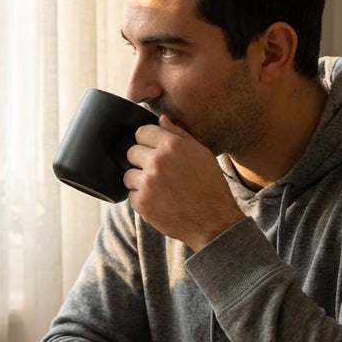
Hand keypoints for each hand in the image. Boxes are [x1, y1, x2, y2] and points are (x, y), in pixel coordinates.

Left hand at [124, 116, 244, 250]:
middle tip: (158, 173)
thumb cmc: (210, 185)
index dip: (146, 141)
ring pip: (128, 174)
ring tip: (158, 188)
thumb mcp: (201, 153)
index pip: (141, 132)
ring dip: (139, 181)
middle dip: (141, 161)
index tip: (152, 150)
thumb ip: (179, 134)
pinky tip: (159, 201)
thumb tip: (160, 119)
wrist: (213, 221)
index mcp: (172, 145)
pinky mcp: (141, 203)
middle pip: (131, 152)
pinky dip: (141, 199)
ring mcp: (147, 183)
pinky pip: (131, 195)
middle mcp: (157, 161)